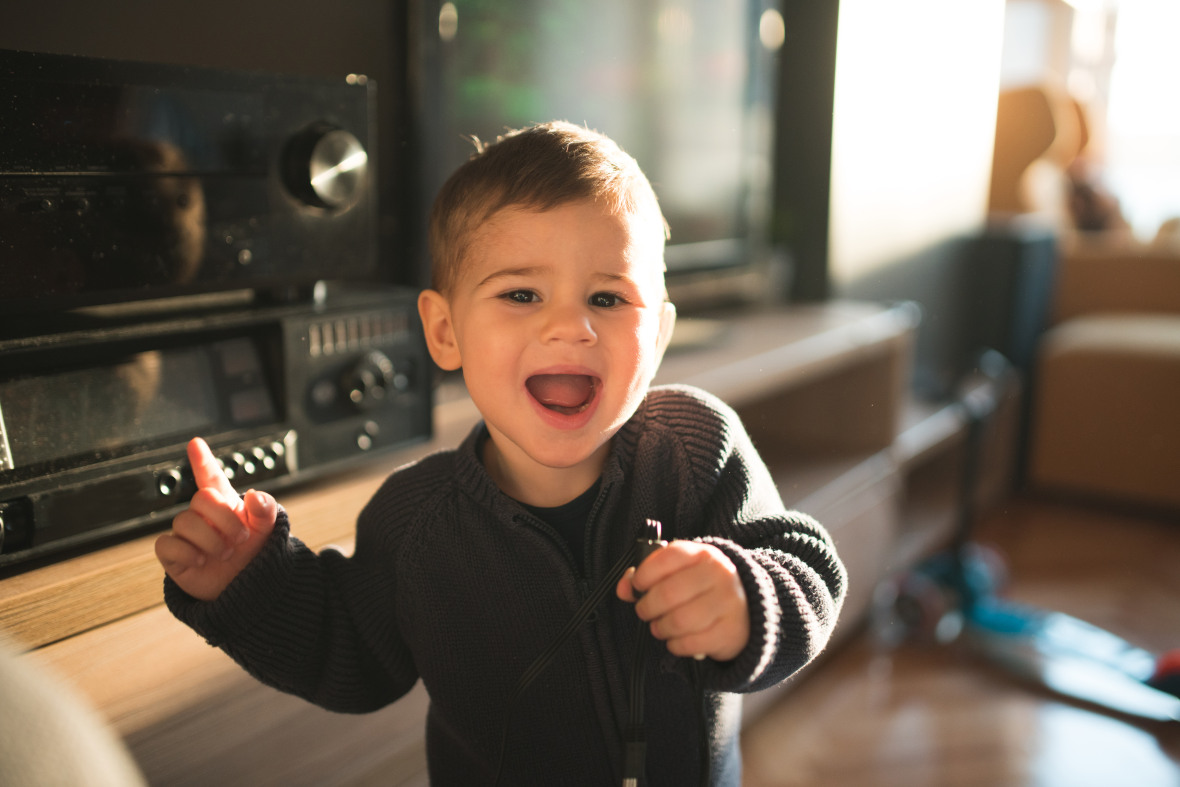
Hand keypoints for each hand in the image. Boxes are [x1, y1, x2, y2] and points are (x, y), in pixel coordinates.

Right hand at [154, 437, 277, 600]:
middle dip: (224, 518)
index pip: (210, 477)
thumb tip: (255, 495)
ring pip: (184, 521)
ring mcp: (187, 535)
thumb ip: (265, 509)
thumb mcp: (268, 530)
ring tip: (225, 553)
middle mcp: (203, 516)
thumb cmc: (255, 554)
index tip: (196, 443)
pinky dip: (186, 552)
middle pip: (201, 499)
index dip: (202, 460)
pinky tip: (201, 560)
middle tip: (240, 539)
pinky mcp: (175, 555)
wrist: (248, 588)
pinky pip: (166, 545)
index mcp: (225, 504)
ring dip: (210, 539)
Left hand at [616, 540, 749, 662]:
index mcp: (702, 554)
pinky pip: (690, 643)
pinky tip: (677, 640)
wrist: (748, 608)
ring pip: (678, 621)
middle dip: (647, 607)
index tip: (638, 585)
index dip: (644, 574)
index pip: (666, 557)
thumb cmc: (704, 588)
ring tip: (660, 627)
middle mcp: (718, 574)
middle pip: (667, 593)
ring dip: (660, 628)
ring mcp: (728, 603)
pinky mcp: (730, 631)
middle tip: (645, 611)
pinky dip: (676, 645)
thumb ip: (648, 575)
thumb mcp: (681, 572)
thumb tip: (624, 588)